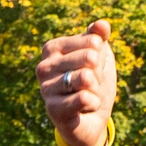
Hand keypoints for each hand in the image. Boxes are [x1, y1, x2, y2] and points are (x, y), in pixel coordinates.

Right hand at [37, 21, 119, 145]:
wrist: (91, 121)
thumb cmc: (93, 85)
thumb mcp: (100, 58)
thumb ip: (99, 37)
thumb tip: (102, 25)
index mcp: (52, 48)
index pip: (93, 42)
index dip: (101, 58)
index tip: (92, 69)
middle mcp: (43, 66)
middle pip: (91, 58)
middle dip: (99, 75)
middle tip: (90, 86)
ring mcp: (45, 88)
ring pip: (86, 78)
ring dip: (96, 90)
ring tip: (86, 95)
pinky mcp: (52, 109)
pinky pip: (84, 98)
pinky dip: (93, 104)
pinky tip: (85, 108)